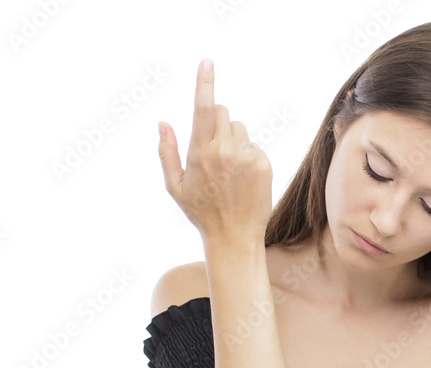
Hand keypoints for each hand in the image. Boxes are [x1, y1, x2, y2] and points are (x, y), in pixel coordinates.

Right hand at [157, 58, 272, 246]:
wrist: (234, 237)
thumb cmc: (201, 212)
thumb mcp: (175, 186)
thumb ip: (167, 152)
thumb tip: (163, 122)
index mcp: (200, 152)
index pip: (204, 109)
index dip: (205, 83)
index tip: (208, 62)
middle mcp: (224, 151)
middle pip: (223, 112)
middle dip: (216, 121)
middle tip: (212, 146)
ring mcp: (247, 156)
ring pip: (239, 128)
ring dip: (232, 139)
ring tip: (228, 169)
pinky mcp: (264, 163)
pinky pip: (253, 145)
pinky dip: (247, 154)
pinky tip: (243, 178)